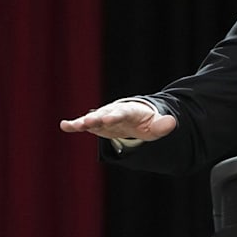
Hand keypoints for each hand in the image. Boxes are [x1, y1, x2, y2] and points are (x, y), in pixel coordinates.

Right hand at [59, 100, 177, 140]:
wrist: (135, 119)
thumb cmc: (146, 123)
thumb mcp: (155, 126)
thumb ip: (162, 125)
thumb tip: (171, 122)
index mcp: (130, 111)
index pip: (124, 113)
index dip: (116, 116)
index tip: (110, 119)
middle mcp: (114, 112)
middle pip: (105, 114)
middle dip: (98, 118)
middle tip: (89, 121)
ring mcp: (104, 118)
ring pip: (93, 119)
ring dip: (85, 122)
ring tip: (76, 125)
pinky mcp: (96, 125)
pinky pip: (84, 125)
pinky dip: (74, 125)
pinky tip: (64, 126)